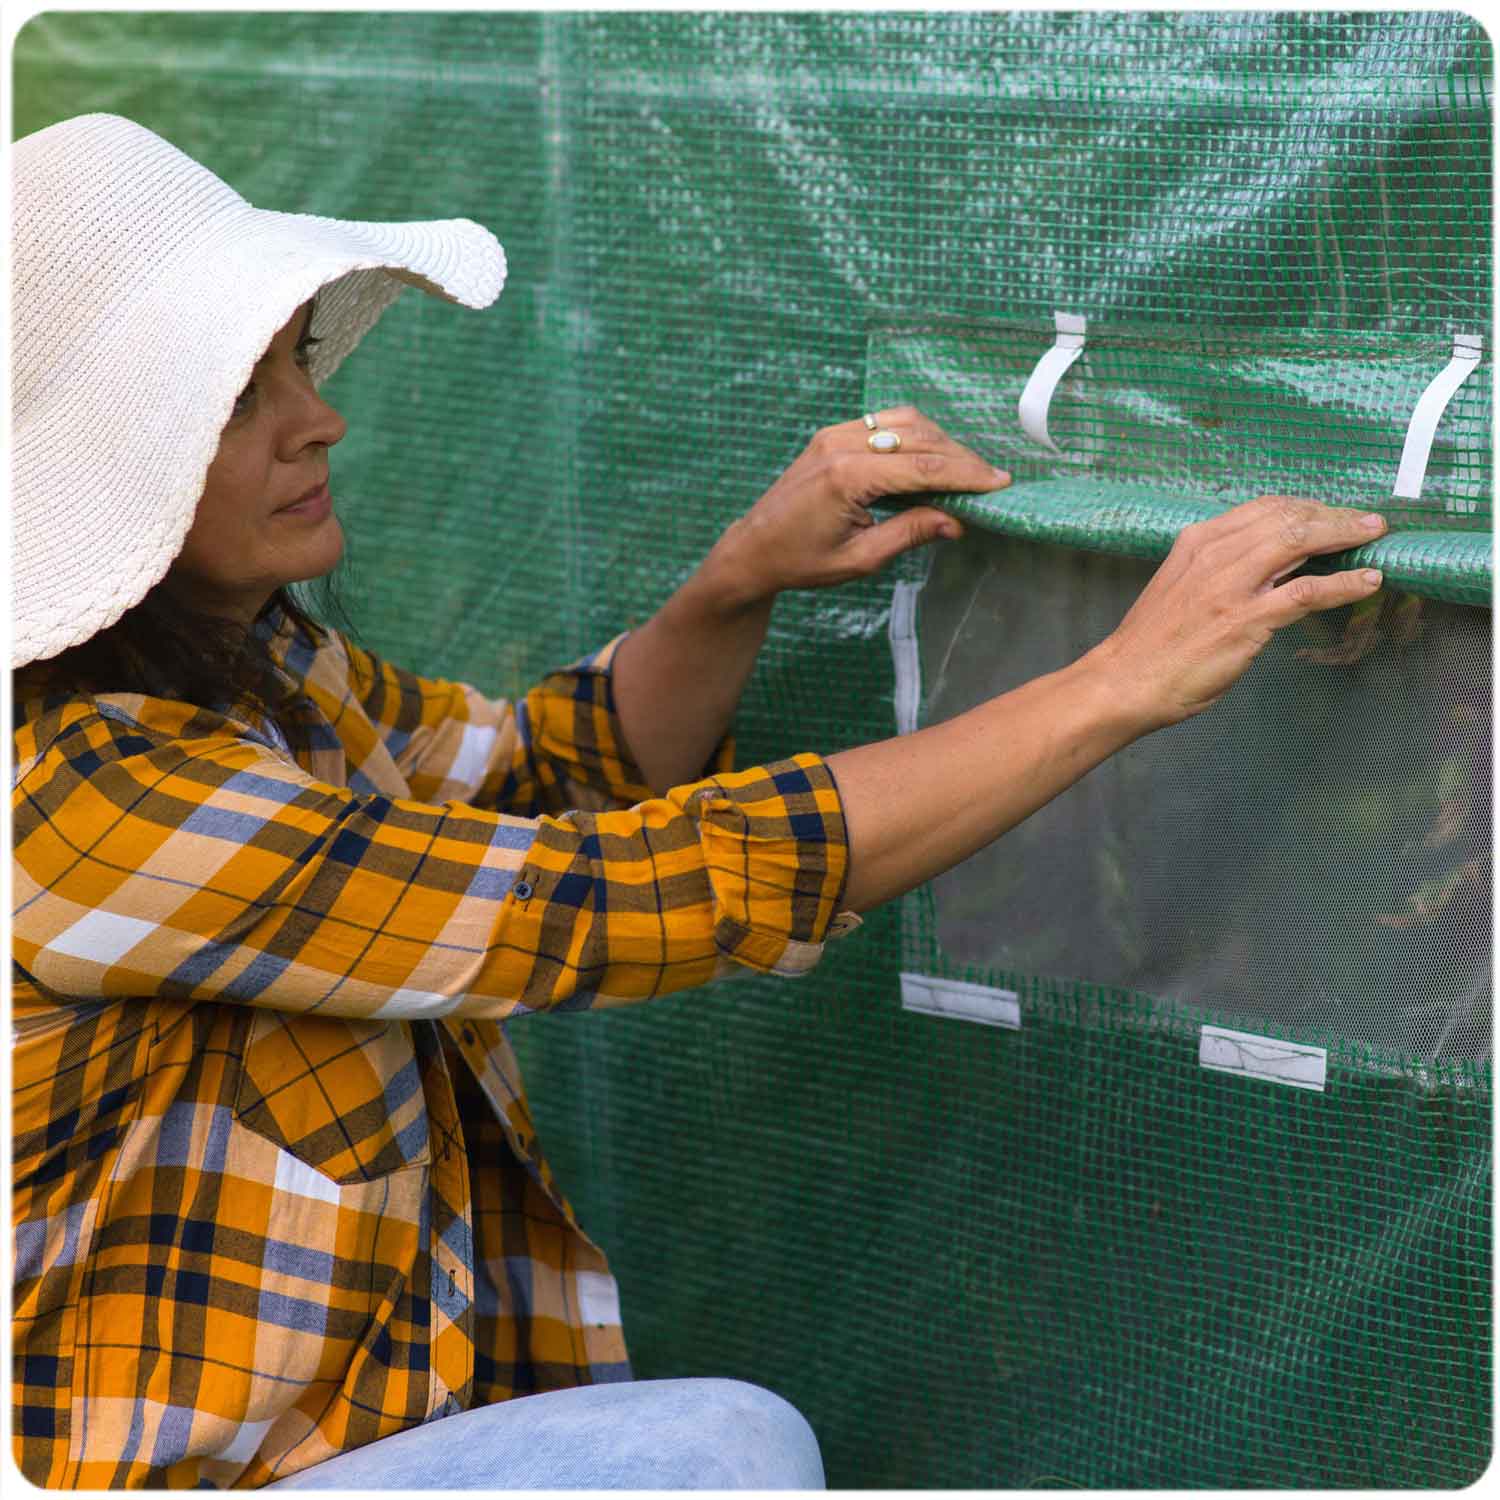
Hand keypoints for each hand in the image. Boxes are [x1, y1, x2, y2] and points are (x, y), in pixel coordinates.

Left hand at [705, 406, 1007, 605]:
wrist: (753, 549)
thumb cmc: (801, 562)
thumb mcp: (859, 559)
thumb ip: (909, 534)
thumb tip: (957, 522)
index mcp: (846, 478)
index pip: (922, 467)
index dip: (966, 475)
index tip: (1000, 483)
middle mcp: (840, 445)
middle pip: (918, 438)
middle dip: (960, 458)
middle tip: (991, 480)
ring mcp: (833, 434)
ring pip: (904, 422)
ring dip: (940, 441)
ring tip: (964, 471)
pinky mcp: (831, 434)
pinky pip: (882, 421)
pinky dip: (914, 434)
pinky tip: (931, 456)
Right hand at [1083, 494, 1387, 730]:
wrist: (1125, 681)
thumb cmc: (1152, 644)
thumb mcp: (1179, 587)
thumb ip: (1215, 569)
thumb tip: (1261, 565)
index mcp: (1197, 542)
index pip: (1264, 508)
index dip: (1306, 507)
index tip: (1332, 514)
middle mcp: (1215, 554)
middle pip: (1289, 517)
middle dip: (1334, 515)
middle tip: (1366, 523)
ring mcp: (1231, 586)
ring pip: (1301, 541)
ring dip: (1346, 535)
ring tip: (1376, 537)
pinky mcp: (1246, 620)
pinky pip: (1307, 592)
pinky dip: (1344, 584)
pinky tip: (1369, 580)